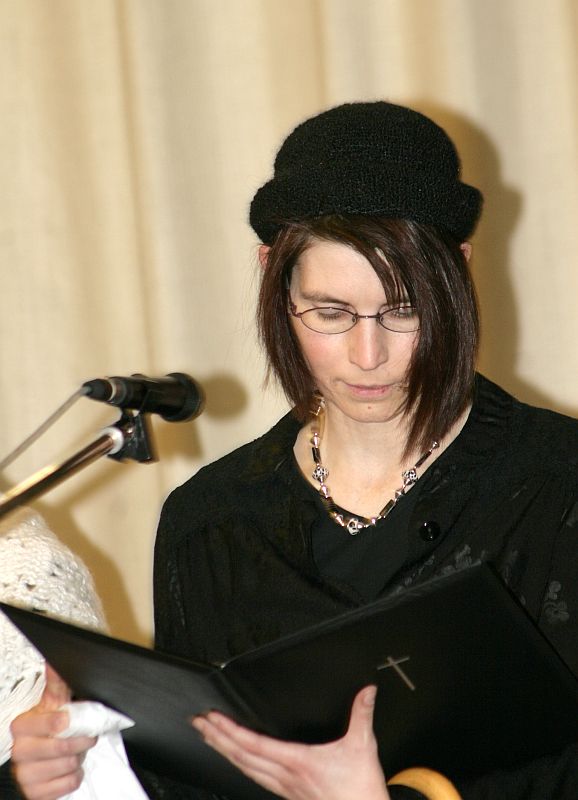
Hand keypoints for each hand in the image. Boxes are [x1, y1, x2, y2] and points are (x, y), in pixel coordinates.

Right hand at [10, 664, 96, 799]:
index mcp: (22, 726)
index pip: (54, 723)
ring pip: (67, 766)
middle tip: (86, 737)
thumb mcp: (51, 705)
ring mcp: (25, 775)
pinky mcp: (34, 794)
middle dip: (80, 742)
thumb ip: (55, 684)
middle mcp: (20, 751)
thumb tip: (54, 661)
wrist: (36, 762)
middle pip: (62, 747)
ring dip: (78, 759)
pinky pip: (66, 785)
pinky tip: (71, 769)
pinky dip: (74, 777)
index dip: (69, 722)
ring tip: (76, 752)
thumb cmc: (46, 730)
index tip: (73, 720)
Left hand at [192, 684, 390, 799]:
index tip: (213, 718)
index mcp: (297, 762)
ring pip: (245, 770)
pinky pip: (256, 778)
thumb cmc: (360, 790)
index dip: (230, 730)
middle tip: (198, 723)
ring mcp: (285, 788)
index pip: (254, 744)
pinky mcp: (289, 794)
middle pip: (241, 757)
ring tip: (209, 738)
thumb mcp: (363, 747)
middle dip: (216, 738)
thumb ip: (361, 715)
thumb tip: (366, 690)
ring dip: (224, 752)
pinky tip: (237, 762)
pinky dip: (241, 766)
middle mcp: (286, 776)